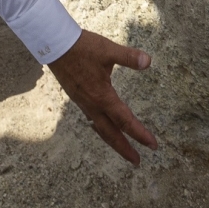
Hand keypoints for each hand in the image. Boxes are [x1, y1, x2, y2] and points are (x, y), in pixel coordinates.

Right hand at [47, 30, 156, 164]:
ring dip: (113, 141)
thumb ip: (128, 57)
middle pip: (111, 134)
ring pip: (100, 129)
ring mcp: (83, 103)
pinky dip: (102, 129)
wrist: (55, 45)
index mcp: (102, 96)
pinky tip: (104, 127)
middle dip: (125, 149)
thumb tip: (148, 61)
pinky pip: (92, 120)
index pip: (125, 120)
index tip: (152, 145)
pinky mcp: (77, 98)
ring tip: (124, 150)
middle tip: (137, 162)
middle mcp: (92, 105)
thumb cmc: (82, 47)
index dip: (140, 134)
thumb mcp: (108, 50)